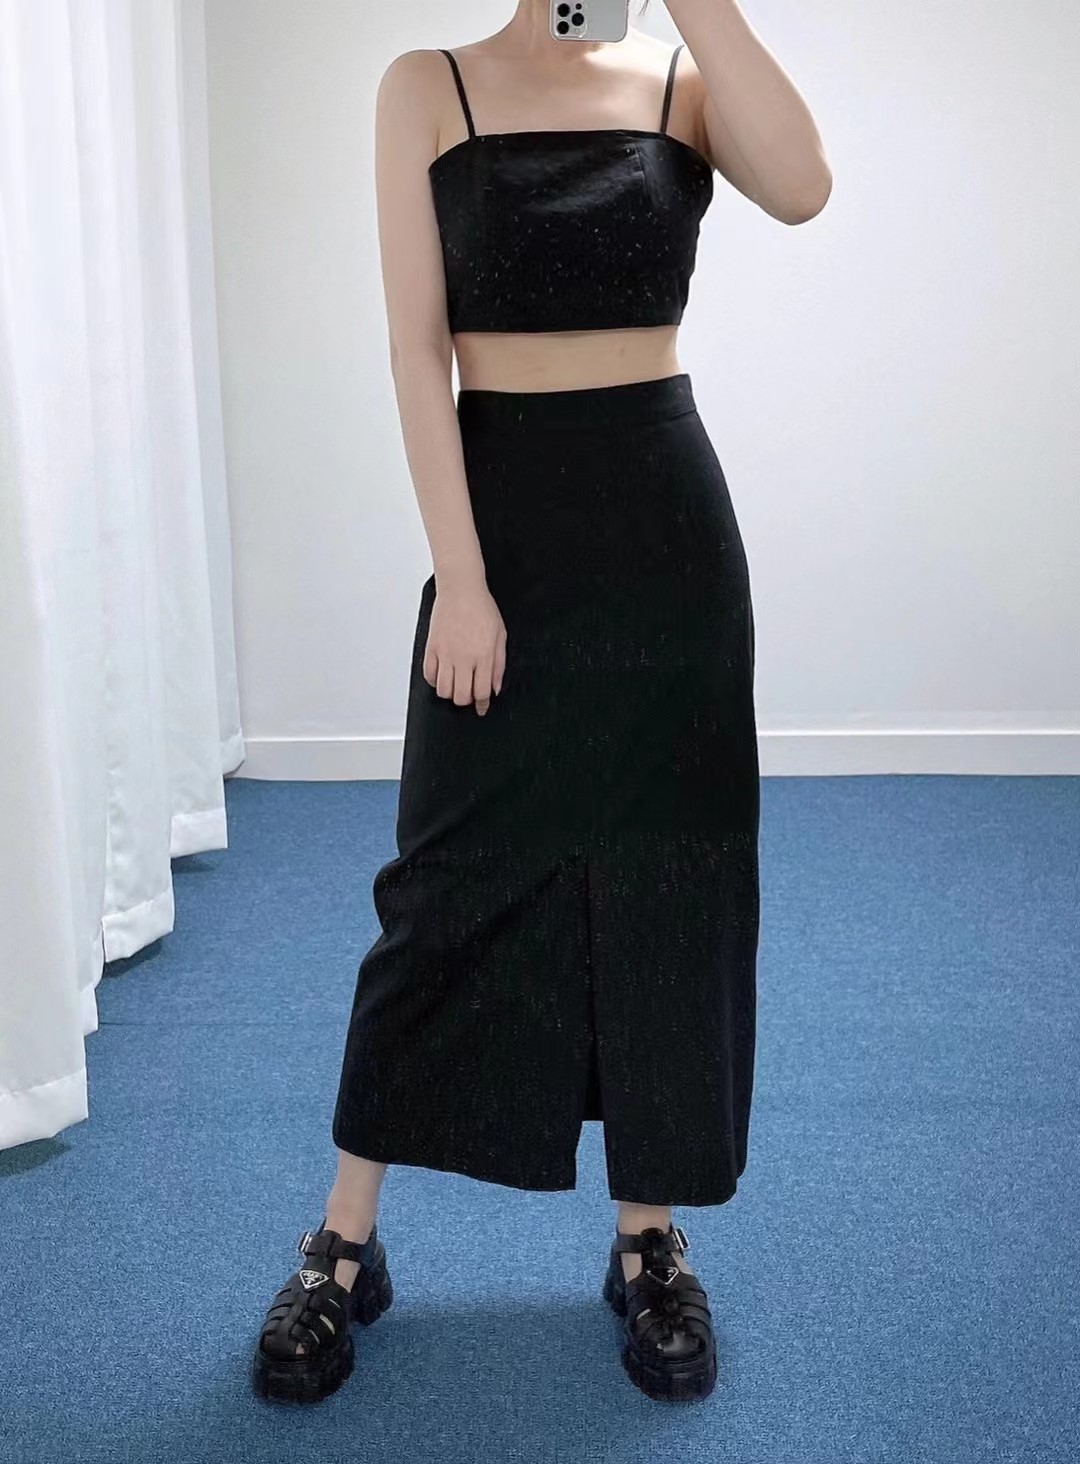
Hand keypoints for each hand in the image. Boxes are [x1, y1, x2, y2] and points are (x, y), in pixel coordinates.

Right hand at [423, 576, 506, 715]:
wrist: (461, 589)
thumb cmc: (482, 608)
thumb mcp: (500, 635)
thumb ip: (499, 664)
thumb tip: (495, 687)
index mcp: (483, 656)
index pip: (481, 692)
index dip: (482, 704)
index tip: (482, 708)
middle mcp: (463, 657)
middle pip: (461, 696)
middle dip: (466, 701)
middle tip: (470, 694)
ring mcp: (445, 653)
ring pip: (444, 690)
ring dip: (450, 693)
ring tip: (456, 685)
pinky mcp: (432, 647)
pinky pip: (429, 675)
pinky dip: (435, 681)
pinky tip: (443, 676)